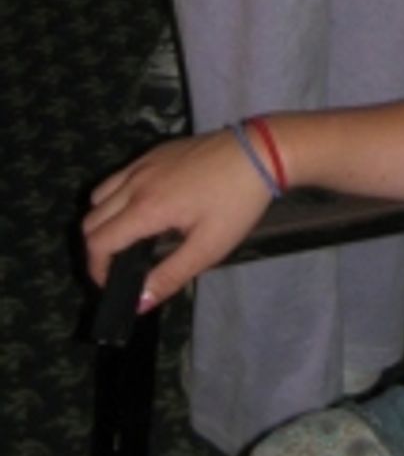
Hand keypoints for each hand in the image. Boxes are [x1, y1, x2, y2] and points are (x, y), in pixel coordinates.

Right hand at [84, 129, 273, 308]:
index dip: (97, 270)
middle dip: (96, 249)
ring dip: (103, 220)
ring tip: (127, 239)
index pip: (98, 243)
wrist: (260, 152)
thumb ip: (170, 276)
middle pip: (90, 220)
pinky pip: (119, 177)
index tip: (111, 285)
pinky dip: (116, 197)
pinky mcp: (155, 152)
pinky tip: (145, 209)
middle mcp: (136, 183)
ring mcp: (143, 163)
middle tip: (118, 267)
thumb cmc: (237, 202)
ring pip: (99, 195)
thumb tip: (139, 303)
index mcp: (146, 208)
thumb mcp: (209, 247)